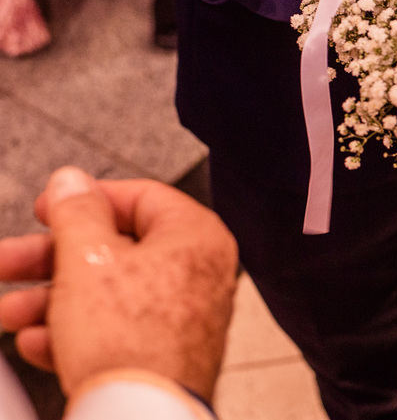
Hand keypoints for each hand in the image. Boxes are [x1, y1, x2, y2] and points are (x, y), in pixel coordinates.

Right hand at [0, 167, 238, 401]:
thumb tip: (71, 179)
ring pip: (108, 294)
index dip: (86, 198)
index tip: (47, 208)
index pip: (140, 197)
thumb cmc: (131, 339)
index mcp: (195, 235)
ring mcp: (185, 315)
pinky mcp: (165, 353)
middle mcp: (199, 271)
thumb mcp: (87, 259)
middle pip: (115, 249)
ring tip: (9, 312)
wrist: (142, 417)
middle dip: (50, 259)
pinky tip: (38, 344)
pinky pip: (117, 331)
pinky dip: (75, 334)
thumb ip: (76, 213)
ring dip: (50, 301)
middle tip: (6, 262)